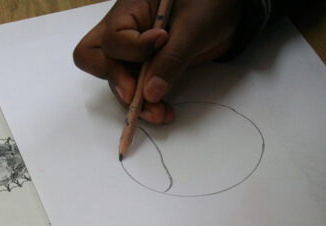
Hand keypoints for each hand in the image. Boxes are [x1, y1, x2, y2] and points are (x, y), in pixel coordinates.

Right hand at [73, 0, 241, 123]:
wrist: (229, 11)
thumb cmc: (210, 5)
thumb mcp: (192, 28)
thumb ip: (170, 60)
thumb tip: (149, 94)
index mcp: (129, 10)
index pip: (112, 39)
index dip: (133, 51)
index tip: (161, 43)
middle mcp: (123, 30)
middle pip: (96, 59)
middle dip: (118, 82)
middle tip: (139, 96)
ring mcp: (133, 50)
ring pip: (117, 80)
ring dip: (135, 101)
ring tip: (161, 114)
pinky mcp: (148, 66)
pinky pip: (137, 88)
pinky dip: (148, 103)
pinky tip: (165, 111)